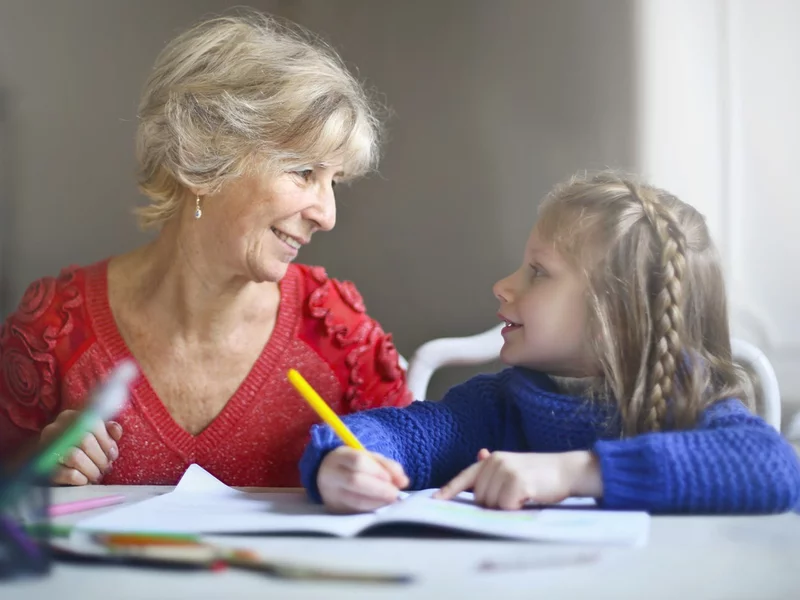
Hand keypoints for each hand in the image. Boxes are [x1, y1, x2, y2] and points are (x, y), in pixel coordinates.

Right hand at [39, 410, 122, 484]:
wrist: (55, 469)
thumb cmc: (82, 450)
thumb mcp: (98, 437)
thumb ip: (109, 431)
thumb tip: (115, 432)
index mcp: (69, 417)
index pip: (92, 423)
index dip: (106, 441)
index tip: (112, 454)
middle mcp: (54, 429)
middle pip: (85, 440)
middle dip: (100, 457)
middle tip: (106, 467)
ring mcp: (46, 449)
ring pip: (75, 457)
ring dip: (92, 469)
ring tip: (97, 475)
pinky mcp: (44, 470)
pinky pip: (68, 474)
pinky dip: (82, 479)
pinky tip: (85, 480)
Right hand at [317, 446, 409, 512]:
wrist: (327, 476)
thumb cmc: (352, 466)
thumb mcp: (369, 458)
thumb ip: (388, 467)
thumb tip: (404, 482)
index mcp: (339, 457)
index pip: (358, 461)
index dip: (377, 471)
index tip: (391, 479)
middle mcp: (331, 475)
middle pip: (355, 481)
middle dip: (379, 489)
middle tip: (395, 494)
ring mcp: (331, 494)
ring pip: (356, 501)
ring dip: (378, 502)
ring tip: (391, 500)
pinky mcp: (335, 510)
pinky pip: (357, 512)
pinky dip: (373, 509)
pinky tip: (381, 506)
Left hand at [434, 449, 601, 509]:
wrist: (566, 470)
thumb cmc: (540, 474)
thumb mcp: (514, 467)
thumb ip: (496, 469)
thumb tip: (480, 454)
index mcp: (492, 459)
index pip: (465, 476)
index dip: (450, 489)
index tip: (435, 500)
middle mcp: (495, 462)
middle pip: (479, 498)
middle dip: (493, 504)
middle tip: (515, 497)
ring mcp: (505, 471)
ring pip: (492, 504)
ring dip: (506, 507)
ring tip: (523, 496)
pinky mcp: (516, 482)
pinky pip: (505, 507)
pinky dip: (516, 508)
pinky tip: (528, 498)